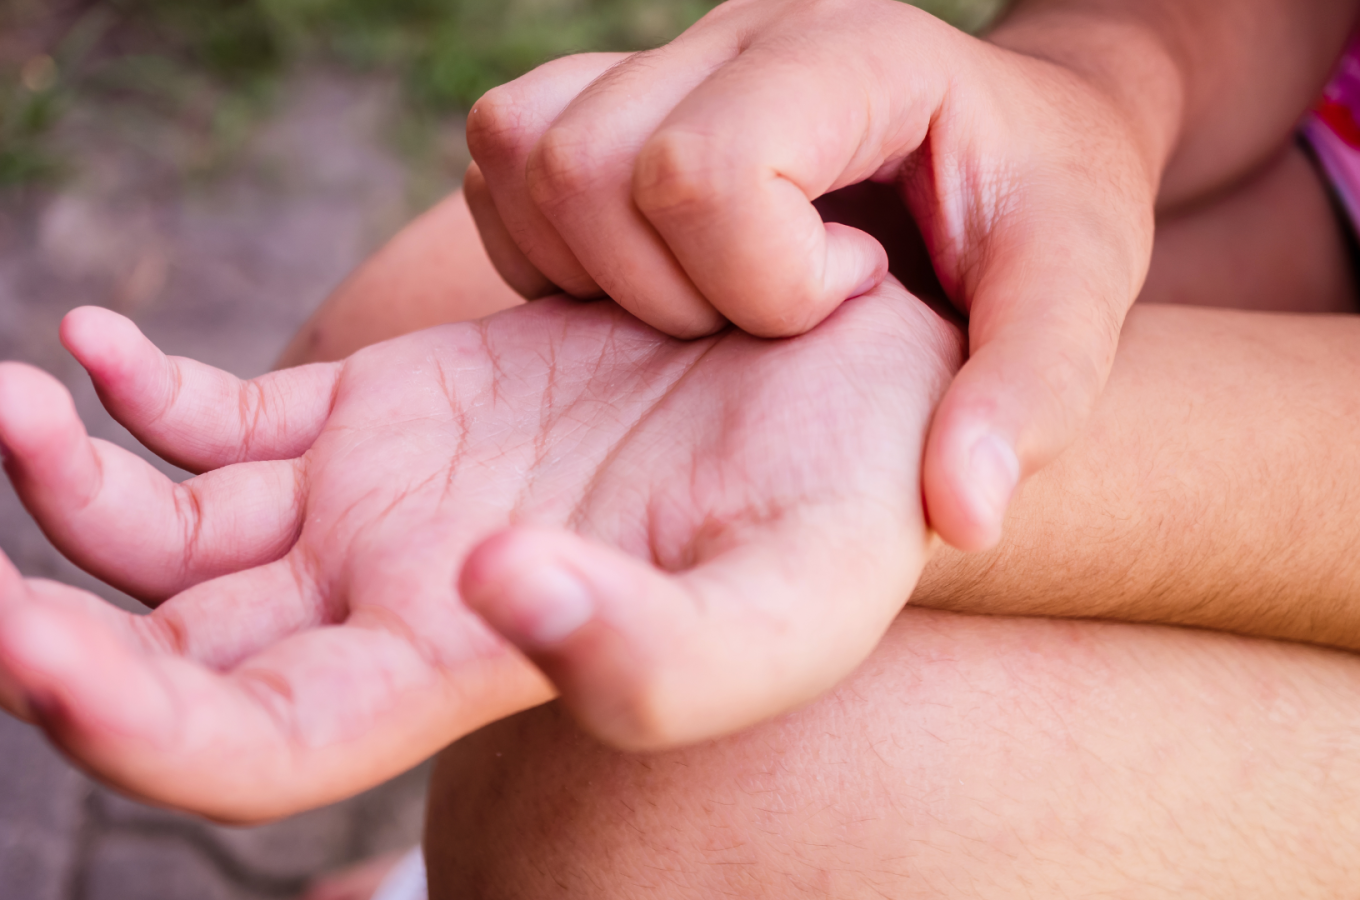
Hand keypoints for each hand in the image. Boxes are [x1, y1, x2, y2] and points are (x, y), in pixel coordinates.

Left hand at [0, 283, 959, 821]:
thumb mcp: (800, 589)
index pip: (244, 749)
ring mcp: (362, 504)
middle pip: (154, 660)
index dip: (119, 724)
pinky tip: (91, 339)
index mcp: (452, 667)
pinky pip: (213, 415)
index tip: (26, 638)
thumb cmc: (854, 487)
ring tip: (9, 388)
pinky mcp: (370, 407)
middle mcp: (381, 603)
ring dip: (56, 479)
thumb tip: (487, 594)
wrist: (855, 371)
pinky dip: (132, 385)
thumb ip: (659, 651)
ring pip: (159, 531)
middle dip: (21, 630)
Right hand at [464, 0, 1166, 549]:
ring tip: (710, 298)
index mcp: (849, 55)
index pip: (702, 168)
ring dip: (593, 272)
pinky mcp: (608, 92)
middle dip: (662, 290)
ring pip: (519, 155)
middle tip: (765, 314)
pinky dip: (543, 251)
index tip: (844, 295)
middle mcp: (736, 34)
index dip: (755, 279)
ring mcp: (662, 58)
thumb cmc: (1040, 209)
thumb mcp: (1073, 296)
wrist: (1004, 136)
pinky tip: (647, 284)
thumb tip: (959, 514)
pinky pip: (497, 165)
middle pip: (584, 165)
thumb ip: (1030, 394)